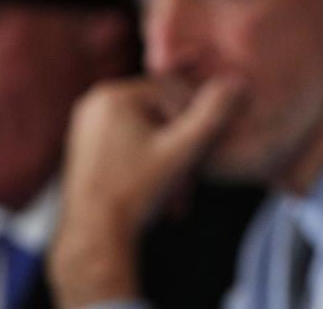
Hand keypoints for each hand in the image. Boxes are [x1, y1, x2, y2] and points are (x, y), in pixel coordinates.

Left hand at [49, 75, 242, 307]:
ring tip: (177, 192)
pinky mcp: (85, 143)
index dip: (194, 125)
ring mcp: (86, 122)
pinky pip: (129, 140)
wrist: (93, 239)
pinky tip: (160, 189)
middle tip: (191, 180)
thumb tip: (236, 83)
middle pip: (159, 112)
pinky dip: (148, 160)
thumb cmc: (137, 194)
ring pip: (147, 128)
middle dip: (180, 145)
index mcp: (113, 94)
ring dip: (168, 156)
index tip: (200, 158)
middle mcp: (94, 101)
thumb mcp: (183, 152)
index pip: (174, 94)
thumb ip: (211, 116)